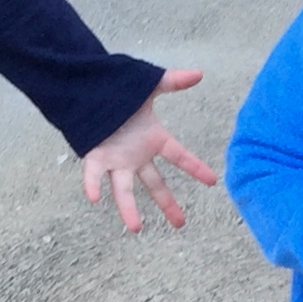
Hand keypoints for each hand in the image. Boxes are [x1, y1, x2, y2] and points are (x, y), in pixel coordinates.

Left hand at [80, 69, 218, 231]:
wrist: (89, 89)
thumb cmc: (119, 90)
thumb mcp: (150, 85)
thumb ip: (173, 81)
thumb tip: (199, 73)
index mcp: (152, 139)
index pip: (179, 156)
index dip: (196, 168)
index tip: (212, 181)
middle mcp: (136, 155)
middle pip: (154, 183)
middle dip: (167, 203)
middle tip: (180, 224)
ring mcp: (116, 159)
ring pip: (124, 189)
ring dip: (128, 208)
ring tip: (136, 228)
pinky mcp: (96, 156)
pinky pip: (94, 175)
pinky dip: (93, 185)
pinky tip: (94, 198)